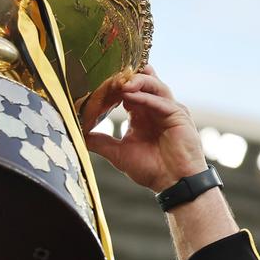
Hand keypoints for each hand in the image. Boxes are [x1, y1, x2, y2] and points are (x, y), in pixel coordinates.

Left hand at [86, 66, 206, 192]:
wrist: (172, 183)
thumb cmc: (150, 169)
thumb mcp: (118, 153)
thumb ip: (101, 142)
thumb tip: (80, 135)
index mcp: (141, 114)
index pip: (129, 92)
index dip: (115, 87)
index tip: (99, 84)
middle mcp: (155, 108)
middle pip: (143, 83)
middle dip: (127, 78)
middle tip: (111, 76)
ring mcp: (168, 110)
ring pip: (155, 86)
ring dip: (138, 83)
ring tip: (122, 83)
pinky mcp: (179, 115)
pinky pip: (162, 102)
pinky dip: (147, 98)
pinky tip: (132, 95)